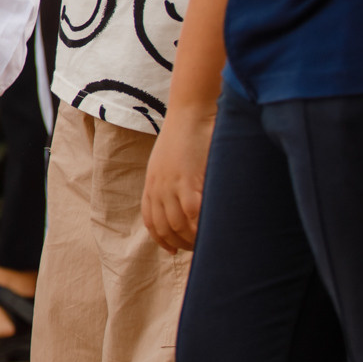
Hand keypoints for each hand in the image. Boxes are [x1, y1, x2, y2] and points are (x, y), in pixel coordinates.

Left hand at [143, 106, 211, 252]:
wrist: (190, 111)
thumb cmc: (187, 131)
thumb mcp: (170, 158)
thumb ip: (173, 178)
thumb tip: (189, 193)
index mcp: (152, 182)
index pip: (152, 220)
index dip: (162, 239)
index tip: (174, 249)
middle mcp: (157, 187)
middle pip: (164, 228)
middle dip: (179, 243)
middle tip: (198, 250)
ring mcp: (171, 186)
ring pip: (178, 226)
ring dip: (192, 240)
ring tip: (207, 245)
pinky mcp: (188, 183)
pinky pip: (192, 216)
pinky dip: (200, 229)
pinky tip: (211, 235)